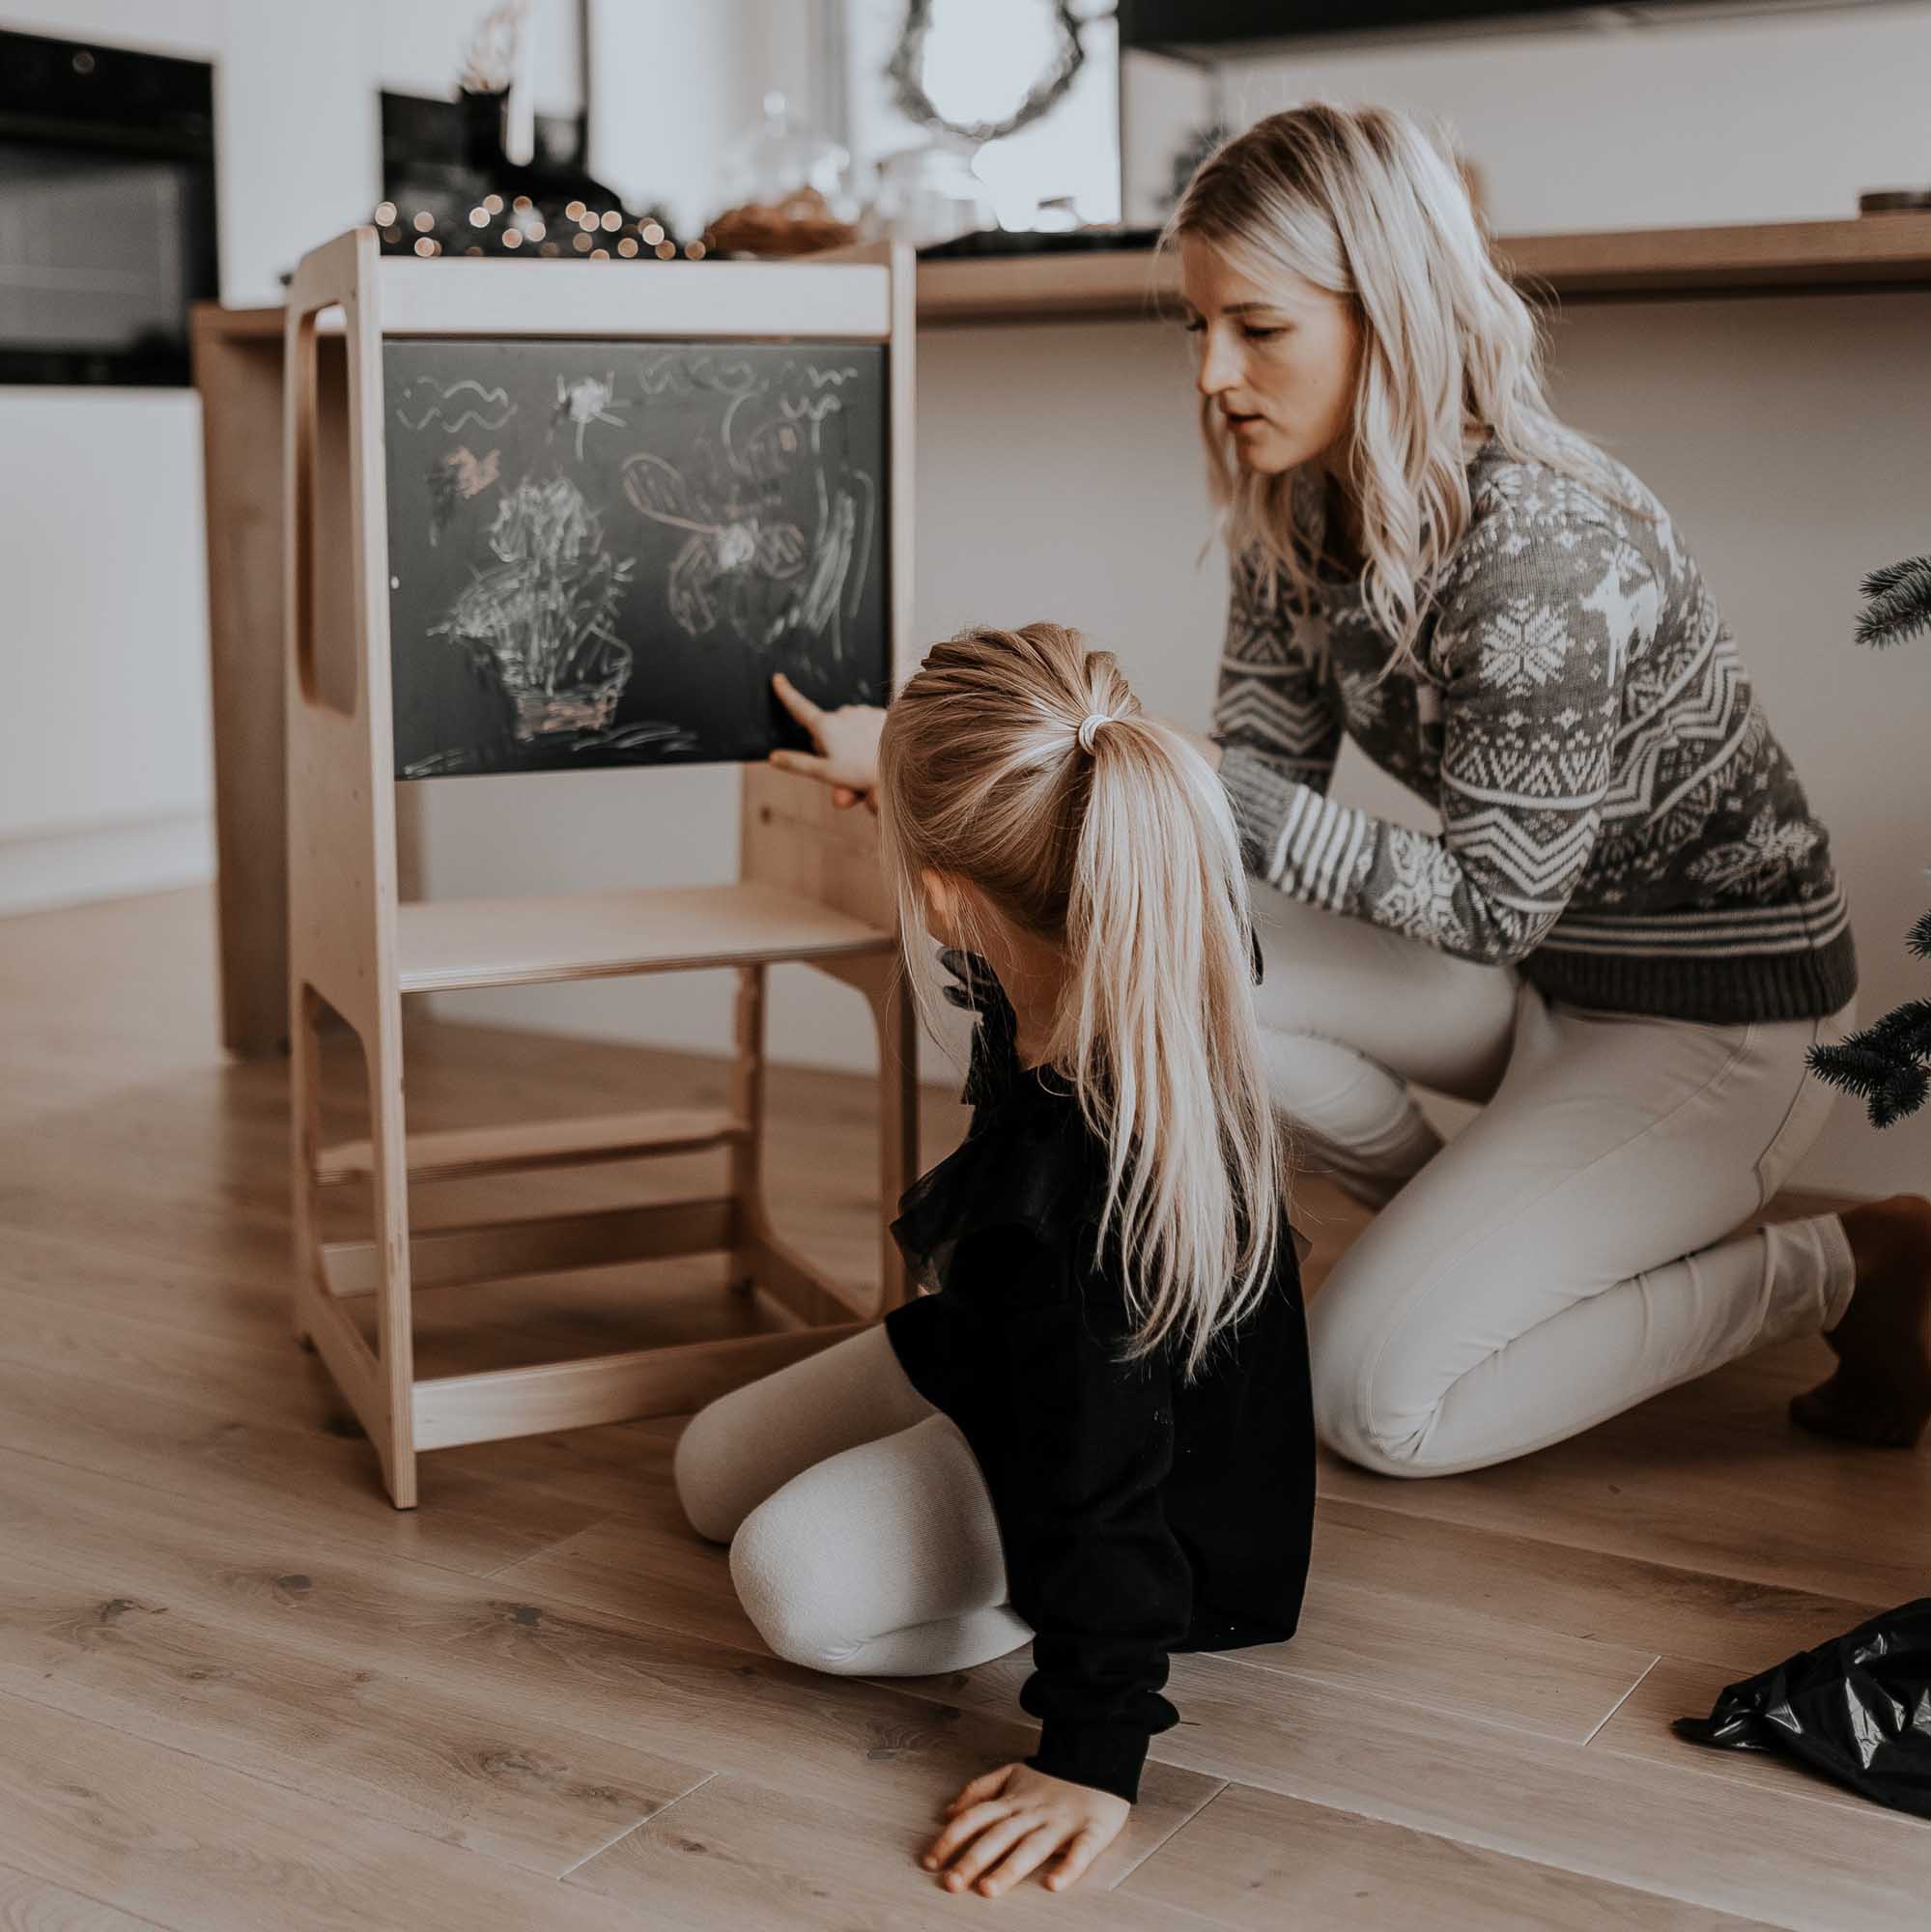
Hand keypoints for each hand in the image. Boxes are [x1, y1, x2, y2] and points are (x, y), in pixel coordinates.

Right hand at [768, 672, 884, 811]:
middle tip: (844, 773)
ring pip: (848, 730)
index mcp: (825, 725)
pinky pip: (866, 727)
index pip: (799, 707)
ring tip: (864, 766)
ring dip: (850, 746)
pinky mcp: (879, 714)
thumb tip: (772, 757)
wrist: (905, 760)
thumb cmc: (863, 772)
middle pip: (826, 730)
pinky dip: (868, 740)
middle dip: (829, 747)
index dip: (786, 694)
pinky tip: (878, 754)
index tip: (778, 679)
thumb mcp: (826, 772)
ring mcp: (862, 712)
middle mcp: (842, 713)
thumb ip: (797, 763)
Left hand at [919, 1761, 1127, 1897]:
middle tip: (951, 1883)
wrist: (1100, 1757)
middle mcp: (1033, 1812)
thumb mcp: (1012, 1774)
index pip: (975, 1818)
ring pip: (1033, 1846)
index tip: (930, 1862)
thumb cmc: (1053, 1776)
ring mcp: (1062, 1821)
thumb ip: (979, 1791)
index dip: (951, 1838)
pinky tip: (1054, 1884)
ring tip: (988, 1889)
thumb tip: (947, 1812)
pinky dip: (1069, 1866)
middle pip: (999, 1836)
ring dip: (1010, 1867)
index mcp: (1013, 1801)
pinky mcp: (1092, 1829)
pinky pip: (1081, 1850)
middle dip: (973, 1859)